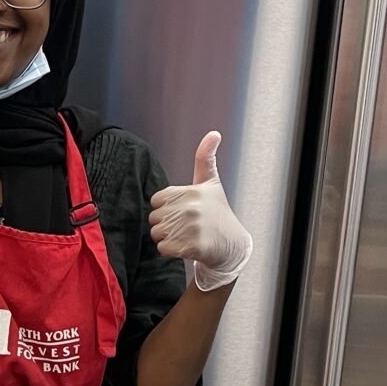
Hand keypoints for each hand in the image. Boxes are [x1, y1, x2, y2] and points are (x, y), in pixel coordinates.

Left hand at [148, 132, 252, 291]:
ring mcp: (190, 228)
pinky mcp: (190, 246)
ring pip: (156, 234)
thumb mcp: (211, 183)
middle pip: (154, 218)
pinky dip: (170, 251)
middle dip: (165, 224)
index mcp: (191, 192)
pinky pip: (162, 248)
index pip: (156, 200)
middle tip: (185, 226)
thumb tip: (213, 133)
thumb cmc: (217, 213)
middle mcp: (190, 208)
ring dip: (167, 238)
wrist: (232, 245)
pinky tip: (186, 247)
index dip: (165, 208)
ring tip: (186, 236)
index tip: (181, 211)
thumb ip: (206, 158)